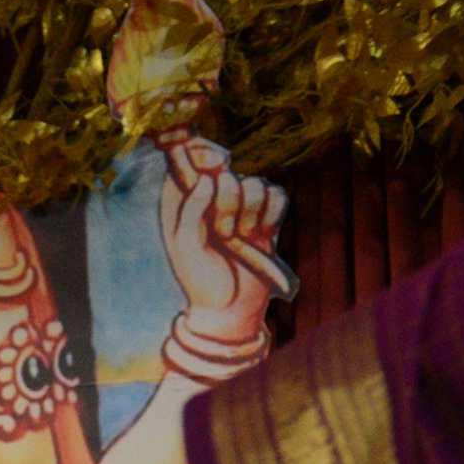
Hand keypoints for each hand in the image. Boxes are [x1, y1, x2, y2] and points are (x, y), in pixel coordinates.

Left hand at [156, 133, 293, 337]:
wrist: (229, 309)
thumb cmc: (200, 281)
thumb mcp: (186, 247)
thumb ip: (192, 210)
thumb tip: (206, 179)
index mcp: (187, 205)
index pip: (193, 161)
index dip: (205, 154)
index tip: (217, 163)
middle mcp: (214, 202)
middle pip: (229, 174)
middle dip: (229, 201)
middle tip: (223, 233)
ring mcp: (242, 209)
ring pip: (255, 183)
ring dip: (250, 212)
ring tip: (240, 239)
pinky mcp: (266, 219)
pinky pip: (278, 196)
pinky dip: (271, 214)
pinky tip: (261, 235)